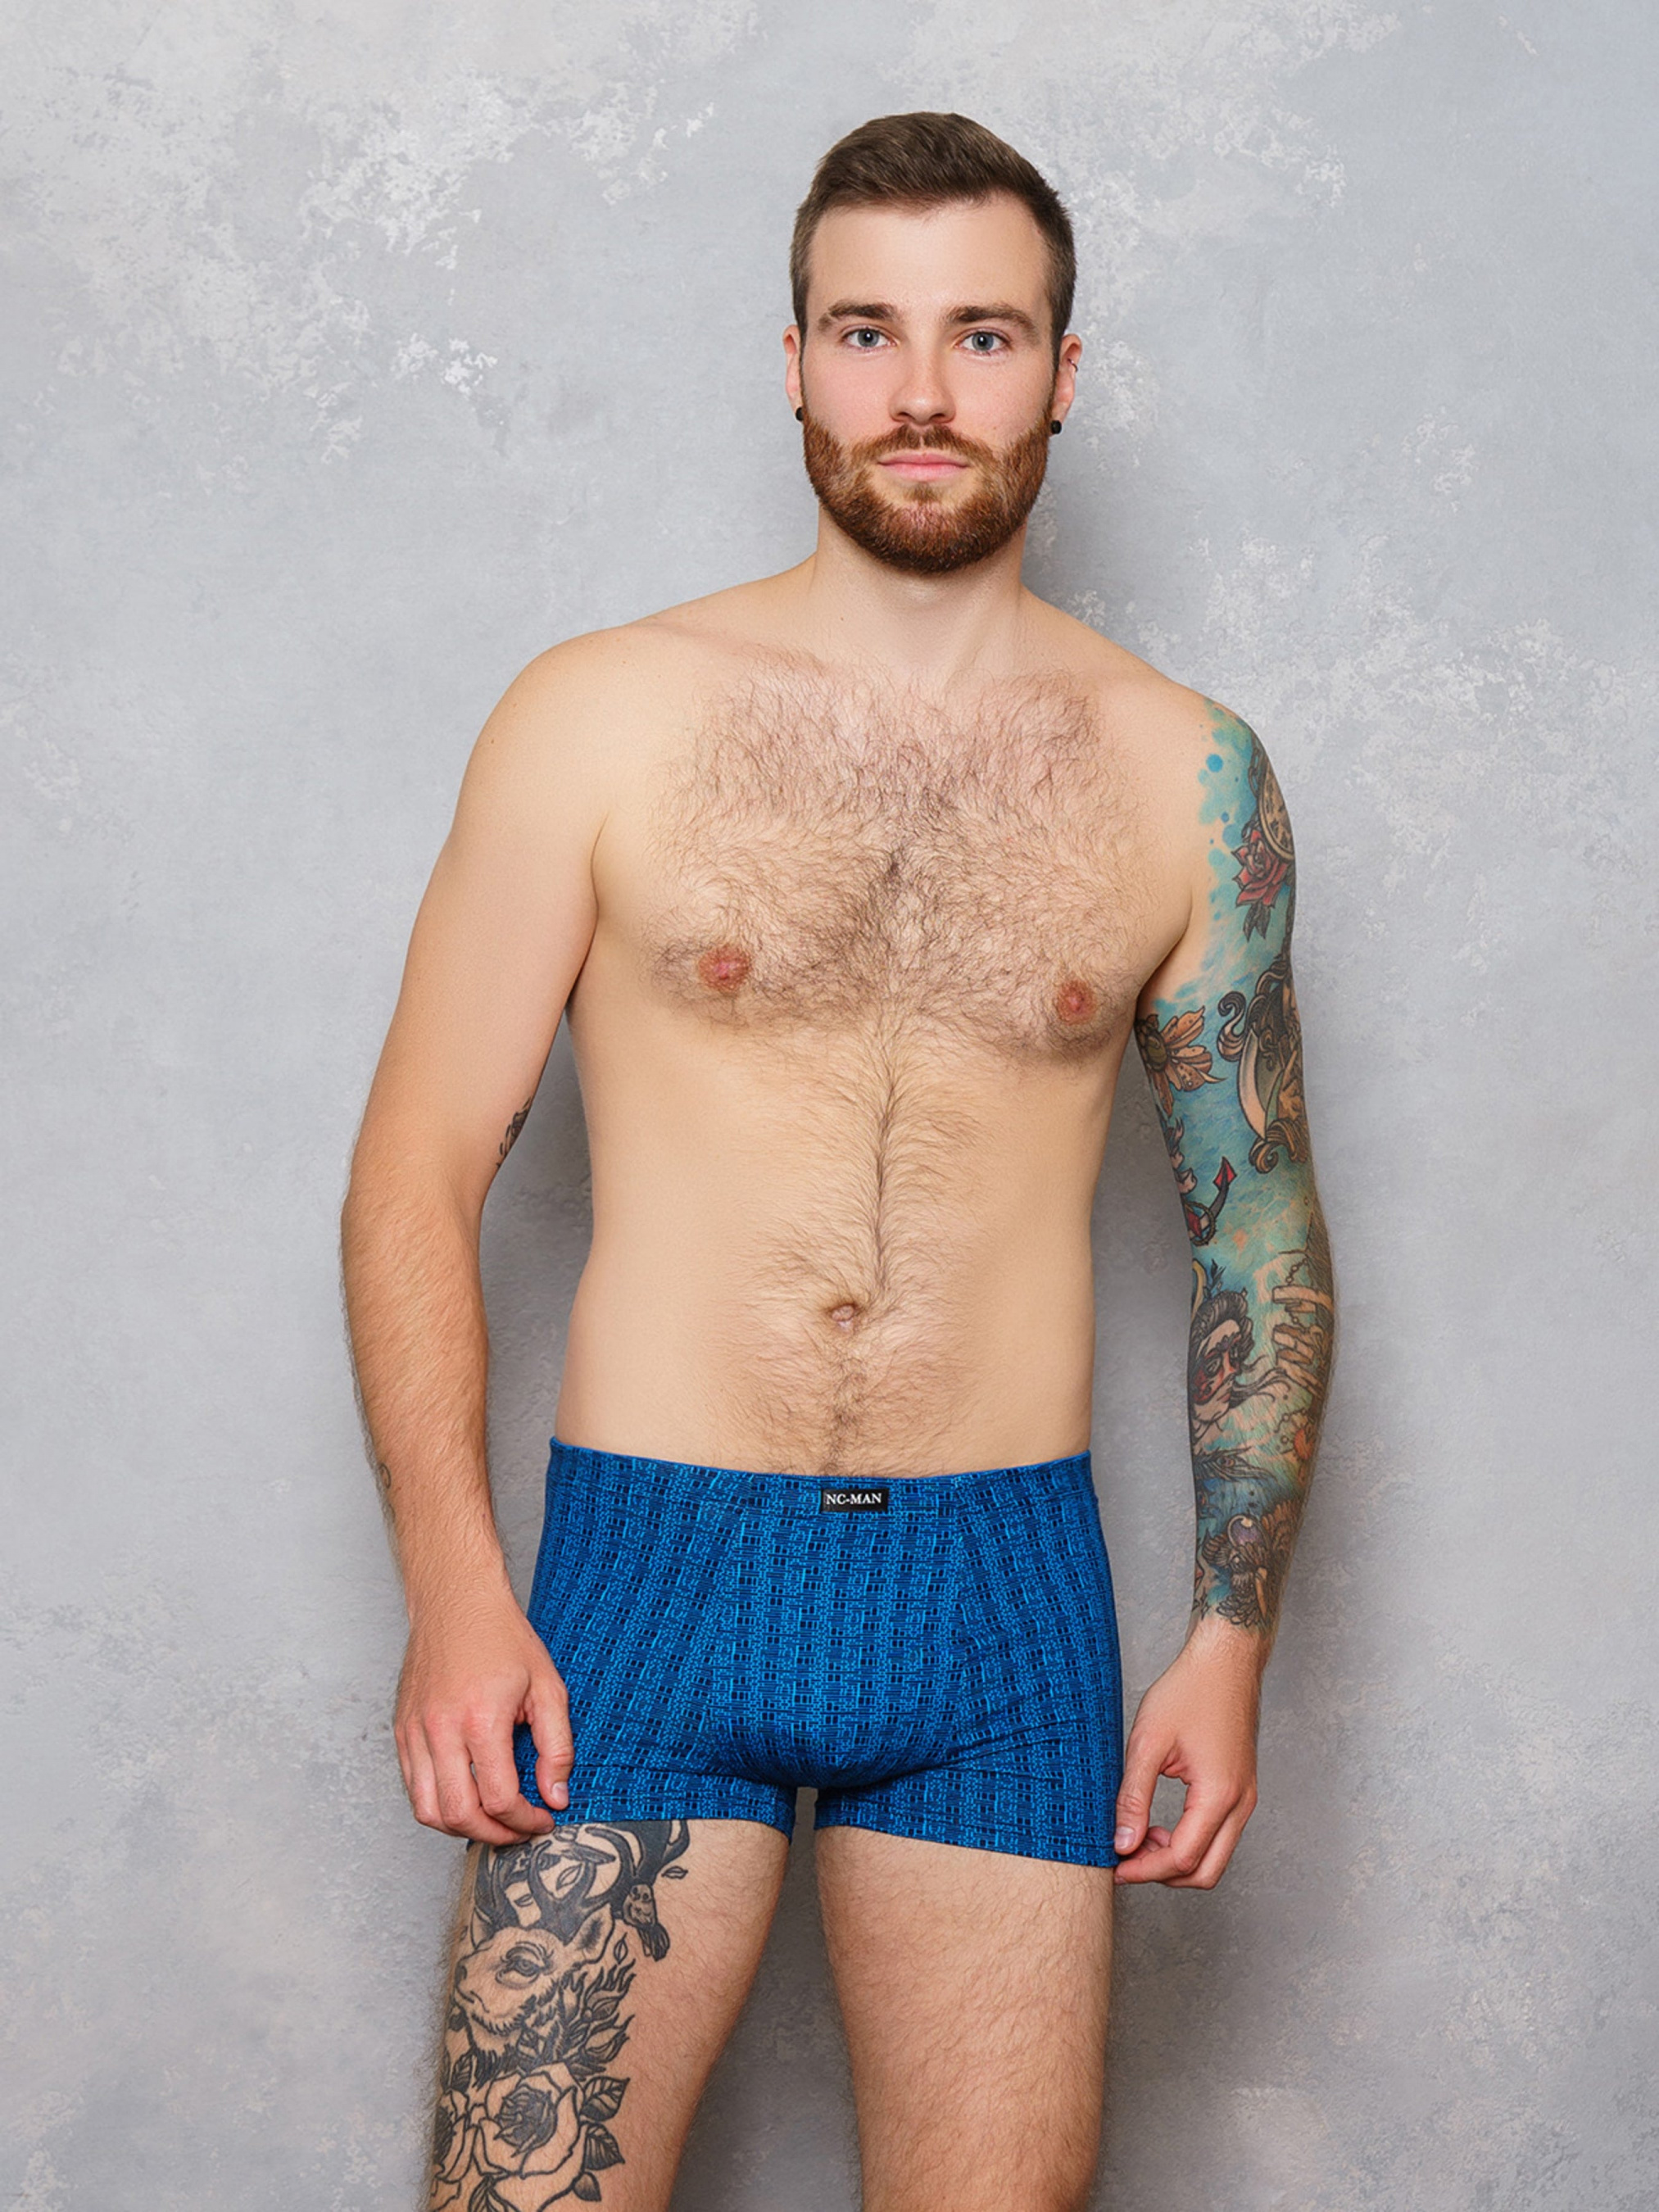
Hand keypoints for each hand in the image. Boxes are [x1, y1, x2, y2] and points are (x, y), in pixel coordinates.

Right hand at [394, 1589, 574, 1844]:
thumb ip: (556, 1746)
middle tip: (519, 1830)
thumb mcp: (548, 1686)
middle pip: (458, 1814)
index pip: (498, 1799)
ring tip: (491, 1821)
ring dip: (461, 1827)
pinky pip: (412, 1786)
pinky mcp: (401, 1730)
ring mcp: (414, 1731)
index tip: (543, 1819)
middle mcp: (440, 1730)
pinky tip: (465, 1796)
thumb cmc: (502, 1638)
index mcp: (480, 1719)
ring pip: (426, 1810)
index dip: (525, 1821)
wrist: (456, 1600)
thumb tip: (556, 1796)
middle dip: (495, 1835)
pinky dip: (437, 1804)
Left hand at [1112, 1622, 1261, 1887]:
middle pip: (1206, 1872)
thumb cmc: (1188, 1691)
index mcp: (1219, 1795)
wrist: (1224, 1660)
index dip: (1145, 1870)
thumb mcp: (1148, 1742)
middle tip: (1127, 1858)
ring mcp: (1246, 1797)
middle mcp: (1241, 1803)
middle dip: (1163, 1874)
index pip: (1183, 1859)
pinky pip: (1220, 1835)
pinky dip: (1191, 1842)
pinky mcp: (1242, 1789)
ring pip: (1216, 1857)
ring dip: (1178, 1859)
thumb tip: (1122, 1844)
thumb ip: (1134, 1797)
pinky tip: (1160, 1824)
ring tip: (1140, 1836)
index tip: (1116, 1868)